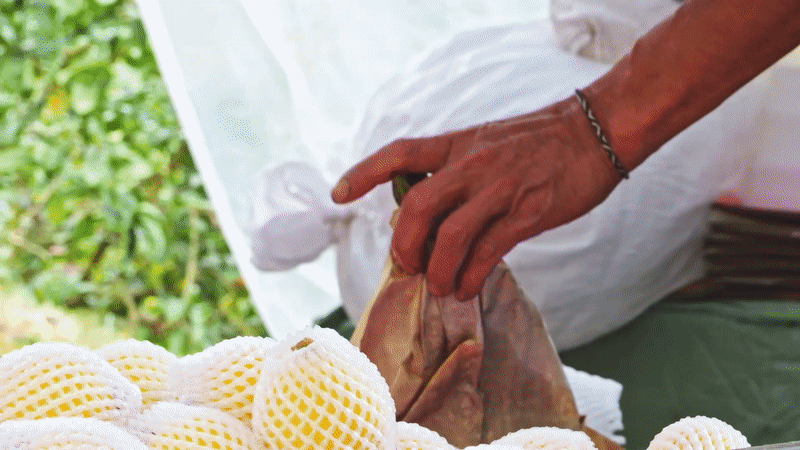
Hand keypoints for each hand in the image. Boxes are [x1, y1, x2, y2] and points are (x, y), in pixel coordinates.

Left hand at [332, 97, 623, 299]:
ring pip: (449, 237)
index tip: (339, 194)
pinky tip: (468, 286)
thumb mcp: (486, 141)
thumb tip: (418, 213)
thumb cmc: (539, 141)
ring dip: (438, 270)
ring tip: (443, 285)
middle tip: (408, 265)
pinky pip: (488, 252)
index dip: (364, 172)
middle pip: (416, 207)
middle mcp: (472, 164)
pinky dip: (471, 276)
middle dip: (404, 244)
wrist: (596, 131)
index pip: (400, 153)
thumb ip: (453, 172)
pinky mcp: (528, 212)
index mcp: (458, 144)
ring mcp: (499, 189)